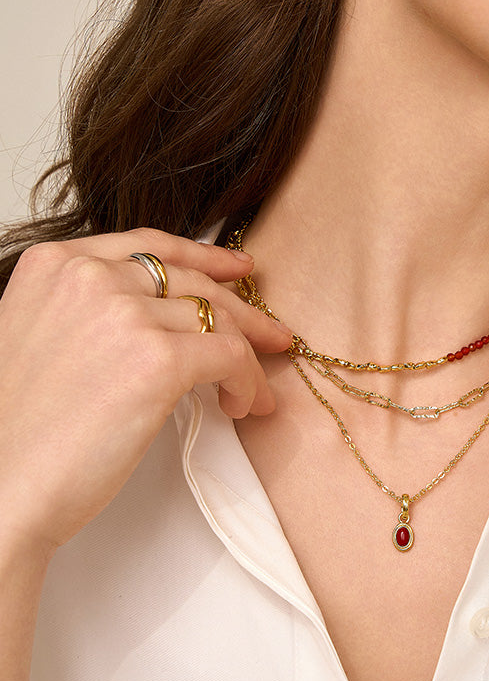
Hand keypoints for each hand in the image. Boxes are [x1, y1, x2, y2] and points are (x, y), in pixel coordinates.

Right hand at [0, 228, 290, 553]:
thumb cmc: (14, 435)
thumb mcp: (38, 337)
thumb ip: (88, 310)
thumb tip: (159, 317)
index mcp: (56, 265)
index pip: (147, 245)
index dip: (203, 257)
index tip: (237, 269)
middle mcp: (90, 277)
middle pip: (190, 280)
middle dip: (241, 308)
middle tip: (271, 333)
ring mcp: (125, 314)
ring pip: (217, 319)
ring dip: (246, 357)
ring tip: (254, 390)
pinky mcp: (157, 359)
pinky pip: (229, 356)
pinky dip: (247, 381)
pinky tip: (242, 405)